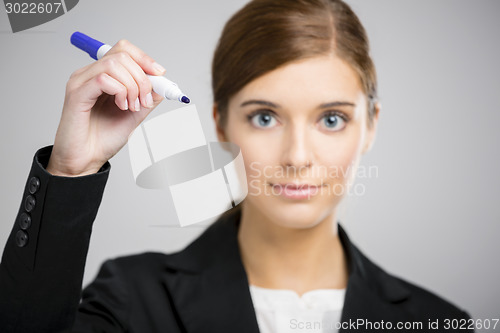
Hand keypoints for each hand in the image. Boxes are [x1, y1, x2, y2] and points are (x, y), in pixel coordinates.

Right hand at [47, 39, 165, 176]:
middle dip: (142, 77)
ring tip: (132, 107)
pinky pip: (103, 79)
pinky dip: (120, 92)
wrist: (85, 161)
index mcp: (102, 76)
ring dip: (133, 86)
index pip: (124, 50)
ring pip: (114, 64)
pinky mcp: (76, 93)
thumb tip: (162, 83)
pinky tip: (121, 107)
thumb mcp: (134, 115)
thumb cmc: (103, 140)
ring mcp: (81, 82)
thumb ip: (147, 98)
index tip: (160, 75)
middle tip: (144, 101)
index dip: (145, 59)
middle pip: (122, 54)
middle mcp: (89, 74)